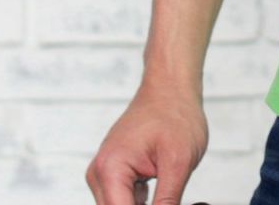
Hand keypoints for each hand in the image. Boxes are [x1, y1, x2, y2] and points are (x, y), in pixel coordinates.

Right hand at [85, 77, 208, 204]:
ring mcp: (104, 173)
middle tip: (171, 192)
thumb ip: (167, 201)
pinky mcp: (114, 172)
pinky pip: (123, 200)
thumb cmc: (176, 114)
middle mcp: (99, 174)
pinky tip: (162, 184)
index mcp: (110, 170)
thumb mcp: (179, 162)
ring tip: (168, 181)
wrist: (172, 86)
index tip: (166, 203)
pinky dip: (143, 201)